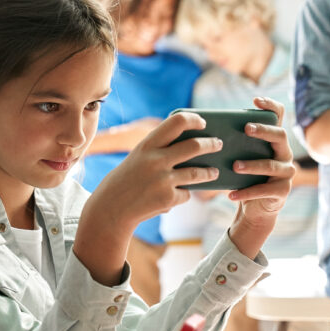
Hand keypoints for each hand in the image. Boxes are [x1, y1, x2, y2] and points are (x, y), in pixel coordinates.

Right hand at [88, 111, 221, 232]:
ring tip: (214, 172)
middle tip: (218, 144)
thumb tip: (194, 148)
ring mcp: (163, 180)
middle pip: (195, 146)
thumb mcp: (138, 159)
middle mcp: (156, 160)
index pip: (177, 122)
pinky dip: (182, 195)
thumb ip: (160, 152)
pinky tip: (172, 197)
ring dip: (209, 173)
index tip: (203, 122)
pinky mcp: (168, 199)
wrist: (110, 210)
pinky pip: (185, 194)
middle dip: (211, 144)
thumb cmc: (125, 181)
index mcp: (147, 146)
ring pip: (197, 173)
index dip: (193, 119)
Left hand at [226, 96, 294, 252]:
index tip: (255, 100)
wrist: (255, 207)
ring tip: (234, 166)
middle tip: (246, 129)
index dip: (271, 106)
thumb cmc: (244, 176)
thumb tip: (200, 132)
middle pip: (280, 136)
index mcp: (274, 140)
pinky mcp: (282, 191)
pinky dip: (246, 192)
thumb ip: (231, 143)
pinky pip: (264, 190)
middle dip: (264, 131)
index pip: (279, 116)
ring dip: (252, 165)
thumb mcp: (240, 157)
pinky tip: (230, 194)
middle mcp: (284, 153)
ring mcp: (286, 172)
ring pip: (271, 165)